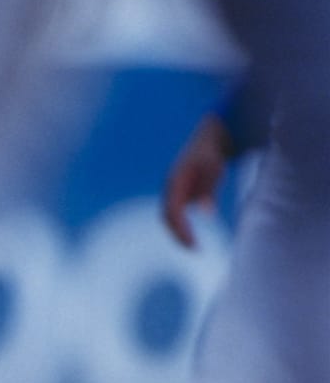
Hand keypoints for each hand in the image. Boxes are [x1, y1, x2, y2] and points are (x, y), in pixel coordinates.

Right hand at [160, 112, 233, 248]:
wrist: (214, 133)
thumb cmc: (214, 150)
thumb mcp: (215, 167)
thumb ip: (209, 188)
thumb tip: (206, 213)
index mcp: (174, 182)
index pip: (172, 213)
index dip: (181, 231)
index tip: (194, 246)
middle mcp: (172, 187)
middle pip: (168, 217)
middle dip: (178, 235)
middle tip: (194, 250)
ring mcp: (177, 188)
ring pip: (173, 214)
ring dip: (180, 230)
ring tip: (194, 245)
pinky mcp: (185, 188)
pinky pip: (181, 210)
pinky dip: (185, 223)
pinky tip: (196, 230)